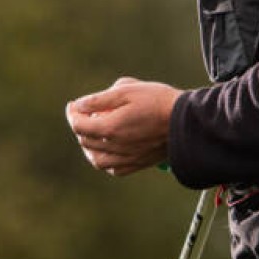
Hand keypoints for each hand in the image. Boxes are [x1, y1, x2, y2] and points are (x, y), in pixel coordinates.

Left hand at [65, 77, 180, 175]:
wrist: (186, 121)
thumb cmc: (158, 100)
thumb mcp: (127, 89)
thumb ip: (99, 98)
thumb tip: (79, 105)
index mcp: (110, 127)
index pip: (78, 124)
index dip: (72, 113)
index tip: (74, 105)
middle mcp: (115, 146)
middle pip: (85, 140)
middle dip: (80, 126)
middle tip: (86, 113)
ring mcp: (127, 157)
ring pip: (96, 160)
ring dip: (89, 147)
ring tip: (93, 134)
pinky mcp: (138, 164)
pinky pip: (114, 169)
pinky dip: (106, 161)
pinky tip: (109, 150)